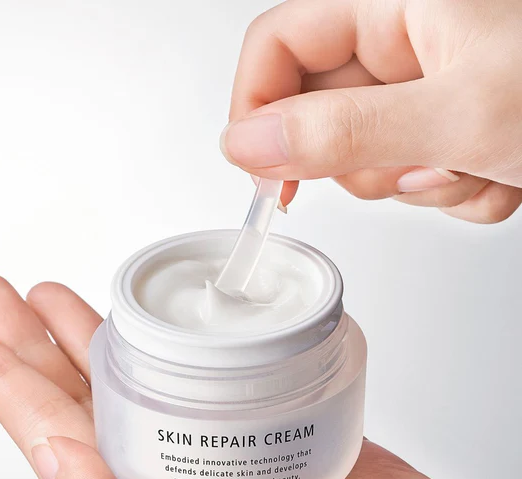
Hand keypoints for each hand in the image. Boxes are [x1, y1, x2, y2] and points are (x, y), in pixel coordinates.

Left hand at [0, 274, 518, 478]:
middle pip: (82, 390)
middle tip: (0, 293)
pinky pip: (204, 365)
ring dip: (94, 328)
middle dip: (34, 339)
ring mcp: (215, 438)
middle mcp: (168, 468)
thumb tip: (45, 457)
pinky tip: (157, 316)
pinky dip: (175, 336)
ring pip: (138, 369)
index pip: (51, 431)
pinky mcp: (265, 415)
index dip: (4, 385)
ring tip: (56, 293)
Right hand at [220, 0, 521, 223]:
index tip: (263, 173)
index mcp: (393, 3)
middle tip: (414, 164)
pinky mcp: (443, 127)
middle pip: (318, 116)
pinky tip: (495, 172)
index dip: (256, 111)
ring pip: (366, 159)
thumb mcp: (459, 113)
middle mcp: (402, 43)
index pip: (275, 48)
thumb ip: (343, 132)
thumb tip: (250, 144)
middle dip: (364, 163)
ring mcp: (422, 90)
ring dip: (418, 184)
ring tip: (474, 165)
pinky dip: (450, 192)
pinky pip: (411, 178)